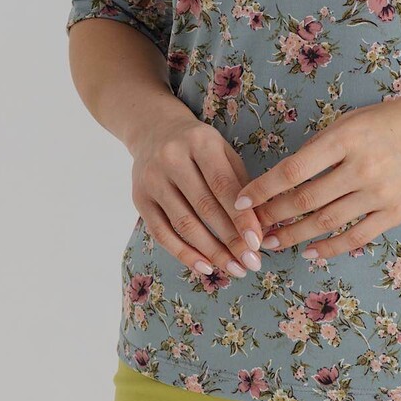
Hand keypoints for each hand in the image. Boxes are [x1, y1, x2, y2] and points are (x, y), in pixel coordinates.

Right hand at [129, 107, 280, 279]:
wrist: (154, 131)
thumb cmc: (199, 147)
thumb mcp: (223, 152)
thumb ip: (241, 185)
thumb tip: (261, 228)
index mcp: (200, 142)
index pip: (223, 185)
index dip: (241, 217)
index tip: (257, 243)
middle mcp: (172, 158)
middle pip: (205, 207)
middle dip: (230, 240)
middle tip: (251, 263)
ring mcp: (152, 179)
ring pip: (184, 224)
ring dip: (211, 252)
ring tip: (234, 269)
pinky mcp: (139, 199)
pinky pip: (162, 234)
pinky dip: (184, 254)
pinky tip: (205, 267)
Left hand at [232, 93, 400, 261]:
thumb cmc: (393, 119)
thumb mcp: (353, 119)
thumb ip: (322, 145)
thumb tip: (288, 173)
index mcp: (344, 139)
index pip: (292, 170)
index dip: (262, 189)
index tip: (240, 201)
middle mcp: (359, 167)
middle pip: (304, 200)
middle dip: (272, 216)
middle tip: (251, 228)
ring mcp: (378, 194)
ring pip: (325, 222)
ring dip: (294, 236)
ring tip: (272, 242)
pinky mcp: (395, 213)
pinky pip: (355, 237)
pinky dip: (329, 248)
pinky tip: (310, 253)